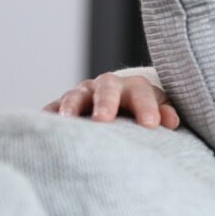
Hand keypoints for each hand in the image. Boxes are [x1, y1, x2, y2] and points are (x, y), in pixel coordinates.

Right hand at [43, 73, 178, 129]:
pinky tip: (43, 128)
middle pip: (106, 90)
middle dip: (105, 103)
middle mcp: (105, 87)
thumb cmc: (140, 113)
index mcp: (133, 87)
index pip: (141, 93)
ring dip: (71, 107)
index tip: (150, 125)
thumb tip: (171, 121)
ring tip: (68, 122)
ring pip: (75, 96)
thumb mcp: (155, 111)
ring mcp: (81, 94)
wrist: (116, 105)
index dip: (146, 107)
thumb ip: (164, 114)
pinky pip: (52, 110)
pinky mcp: (61, 106)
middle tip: (103, 120)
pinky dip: (48, 117)